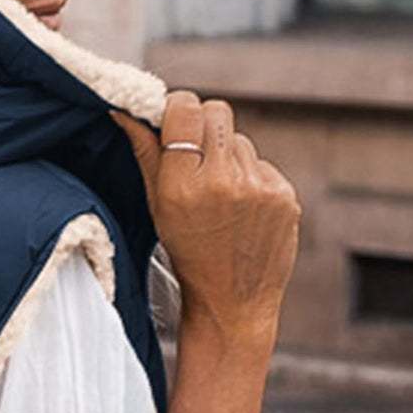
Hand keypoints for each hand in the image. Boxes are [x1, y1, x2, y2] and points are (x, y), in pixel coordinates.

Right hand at [111, 90, 301, 344]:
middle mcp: (222, 182)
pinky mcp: (284, 196)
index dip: (179, 109)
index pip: (186, 108)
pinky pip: (263, 165)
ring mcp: (258, 189)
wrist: (232, 304)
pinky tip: (243, 211)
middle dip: (205, 127)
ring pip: (241, 140)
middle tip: (197, 159)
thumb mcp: (158, 209)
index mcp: (182, 186)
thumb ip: (146, 155)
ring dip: (229, 159)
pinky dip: (252, 180)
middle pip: (217, 112)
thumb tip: (128, 111)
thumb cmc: (188, 256)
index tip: (174, 123)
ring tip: (221, 198)